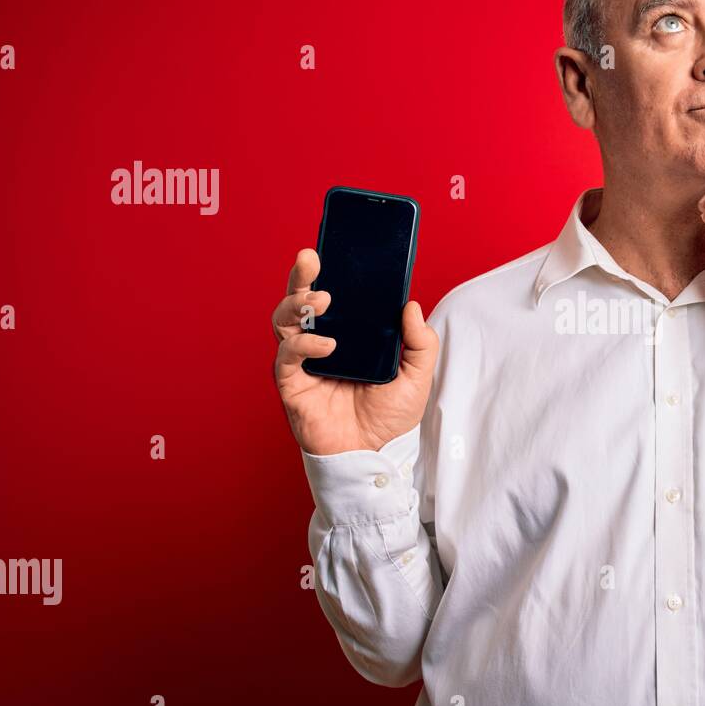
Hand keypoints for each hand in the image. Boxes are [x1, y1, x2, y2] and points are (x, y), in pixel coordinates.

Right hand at [272, 248, 438, 454]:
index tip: (330, 249)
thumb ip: (421, 342)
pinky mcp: (292, 383)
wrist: (375, 456)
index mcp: (346, 335)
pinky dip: (304, 345)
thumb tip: (412, 304)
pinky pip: (287, 355)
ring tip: (322, 301)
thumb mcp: (418, 375)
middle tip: (310, 258)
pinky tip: (327, 345)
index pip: (331, 296)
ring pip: (284, 321)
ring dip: (298, 304)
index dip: (326, 273)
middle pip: (300, 301)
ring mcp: (303, 362)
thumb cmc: (390, 418)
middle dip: (301, 276)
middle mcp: (320, 343)